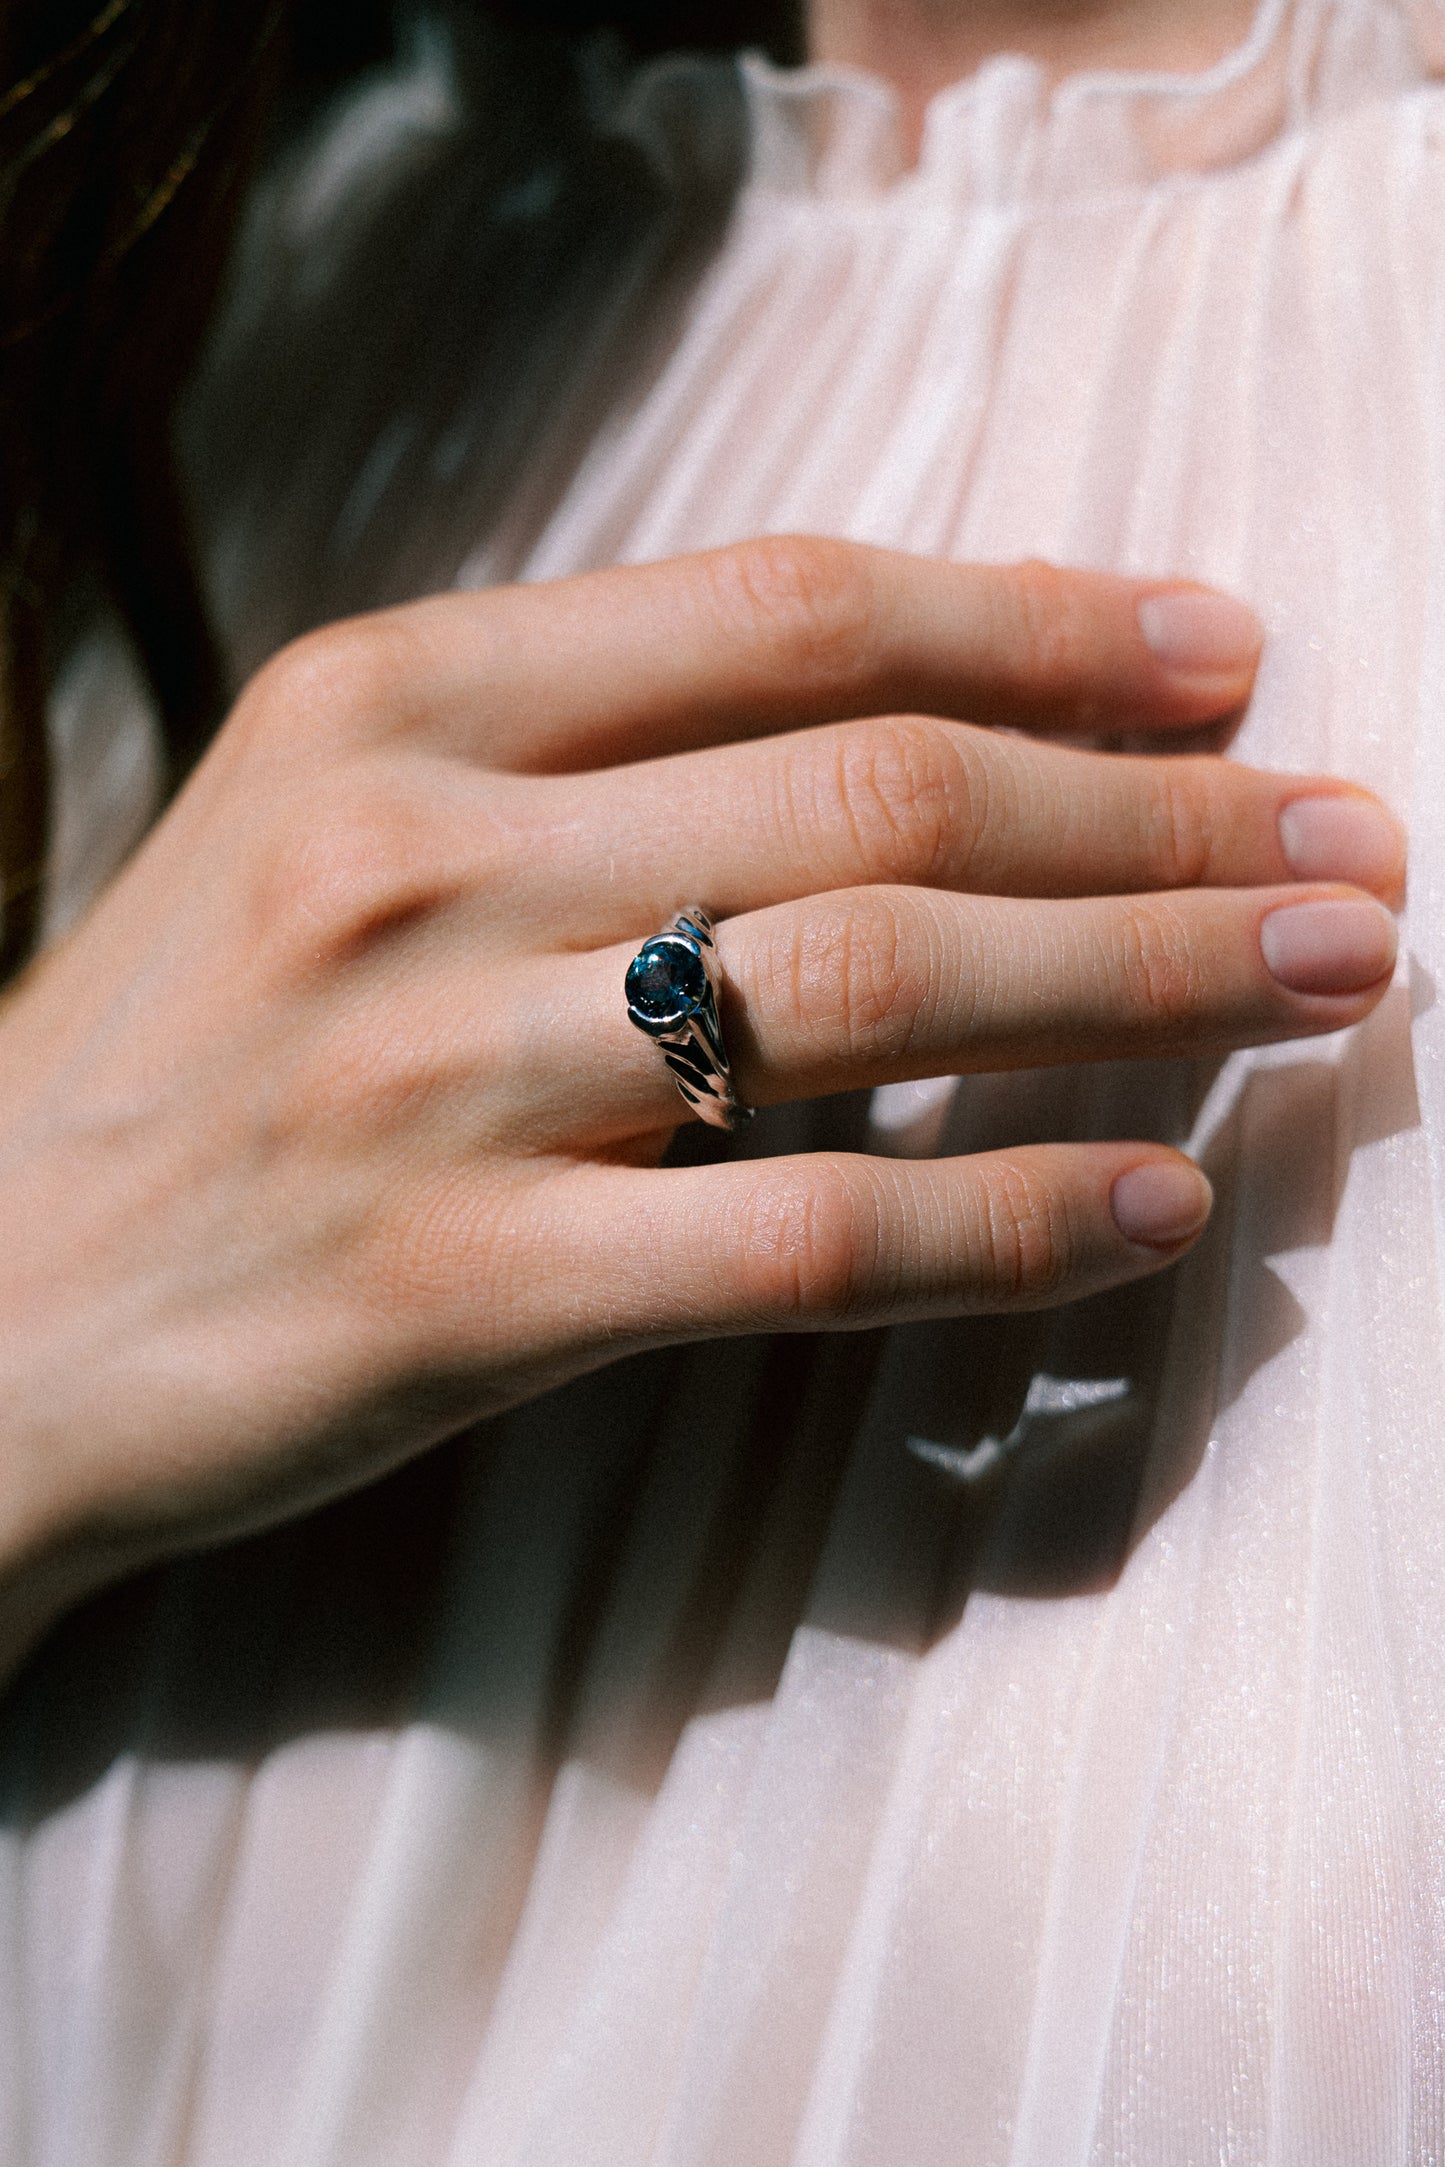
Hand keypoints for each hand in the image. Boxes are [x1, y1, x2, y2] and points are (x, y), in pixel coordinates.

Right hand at [0, 539, 1402, 1669]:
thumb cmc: (182, 1060)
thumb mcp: (333, 830)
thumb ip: (584, 754)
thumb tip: (908, 708)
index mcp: (390, 700)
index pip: (788, 612)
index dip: (1042, 619)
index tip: (1227, 655)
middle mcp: (418, 854)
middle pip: (877, 789)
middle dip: (1156, 805)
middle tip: (1347, 838)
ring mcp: (437, 1074)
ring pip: (874, 987)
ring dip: (1139, 972)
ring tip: (1323, 973)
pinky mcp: (462, 1289)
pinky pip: (802, 1240)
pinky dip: (1007, 1221)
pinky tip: (1158, 1200)